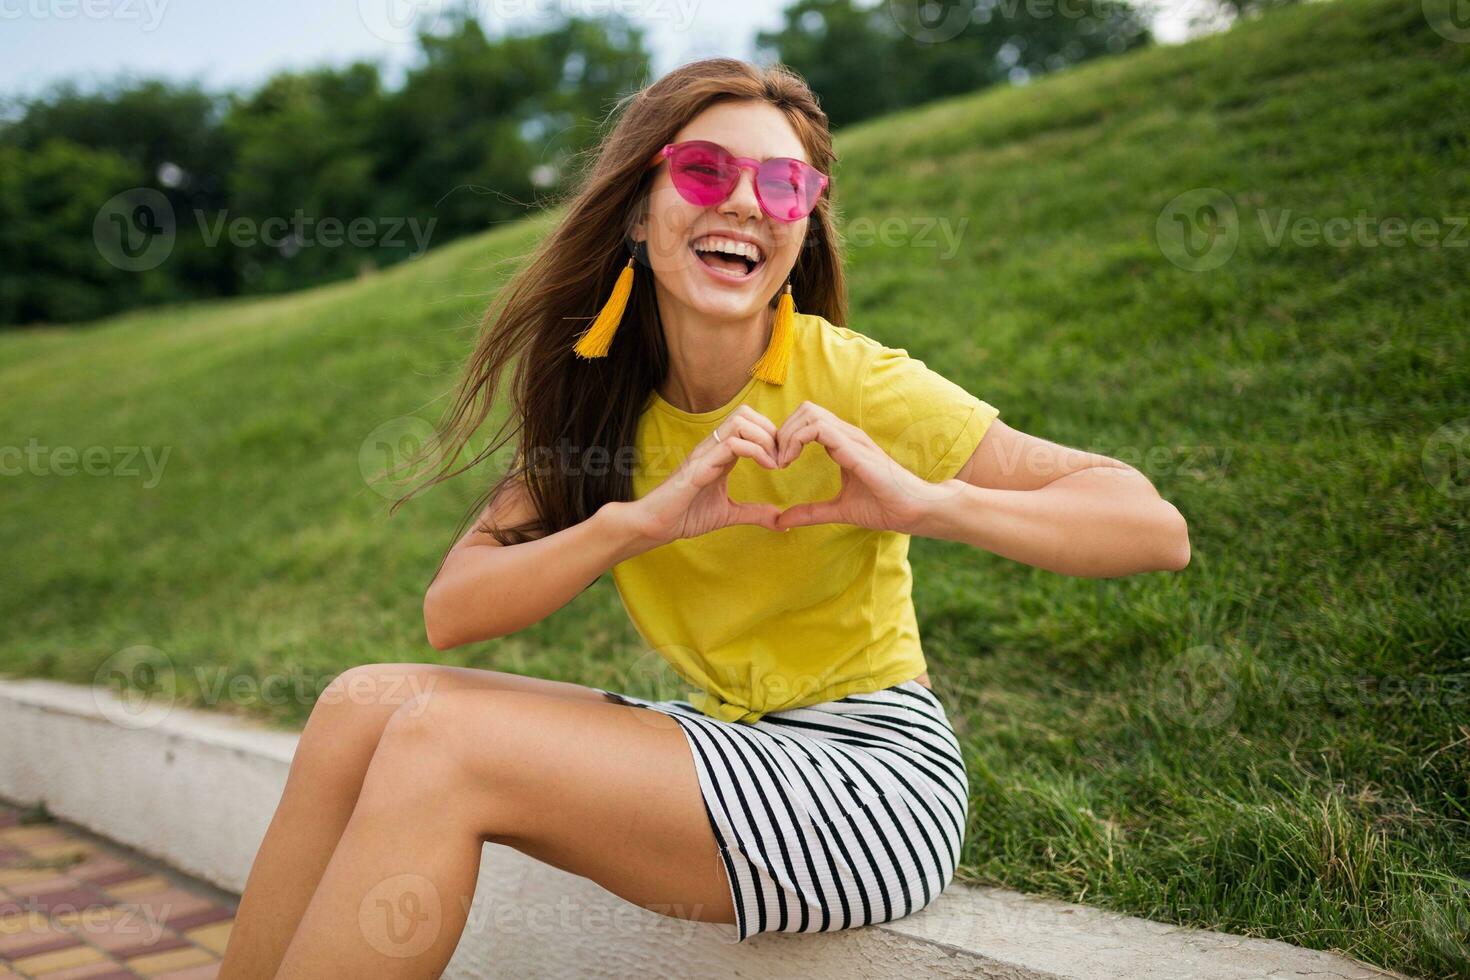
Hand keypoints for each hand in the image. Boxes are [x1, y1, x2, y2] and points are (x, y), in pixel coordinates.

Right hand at [623, 404, 783, 546]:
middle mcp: (713, 447)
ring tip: (775, 462)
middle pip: (745, 413)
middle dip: (770, 430)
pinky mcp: (699, 467)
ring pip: (739, 421)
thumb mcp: (728, 514)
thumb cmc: (685, 515)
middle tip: (781, 457)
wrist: (655, 526)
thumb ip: (754, 513)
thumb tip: (781, 520)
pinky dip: (755, 451)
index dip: (771, 435)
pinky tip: (767, 468)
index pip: (749, 423)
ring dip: (764, 438)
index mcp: (720, 453)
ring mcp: (705, 454)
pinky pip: (730, 445)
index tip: (783, 460)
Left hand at [772, 400, 932, 532]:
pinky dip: (796, 441)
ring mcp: (852, 439)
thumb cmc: (884, 506)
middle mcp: (847, 435)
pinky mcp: (855, 449)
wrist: (913, 511)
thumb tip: (782, 520)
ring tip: (781, 462)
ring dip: (787, 435)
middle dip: (782, 431)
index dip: (786, 437)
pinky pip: (819, 429)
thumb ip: (811, 513)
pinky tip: (789, 463)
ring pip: (809, 413)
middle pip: (805, 410)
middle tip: (775, 460)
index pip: (808, 420)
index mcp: (843, 443)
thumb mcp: (838, 510)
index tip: (777, 464)